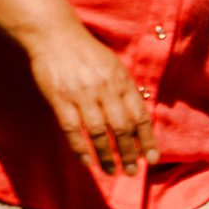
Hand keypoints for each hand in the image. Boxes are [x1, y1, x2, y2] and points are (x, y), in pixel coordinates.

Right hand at [28, 25, 155, 174]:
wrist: (56, 36)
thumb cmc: (88, 54)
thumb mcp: (115, 68)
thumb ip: (125, 91)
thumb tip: (137, 119)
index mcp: (122, 83)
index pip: (139, 117)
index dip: (147, 140)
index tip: (151, 159)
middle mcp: (106, 91)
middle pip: (122, 128)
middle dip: (129, 153)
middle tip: (132, 172)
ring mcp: (82, 95)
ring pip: (99, 132)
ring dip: (106, 155)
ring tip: (112, 171)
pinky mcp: (60, 99)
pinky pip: (72, 128)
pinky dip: (80, 147)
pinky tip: (86, 161)